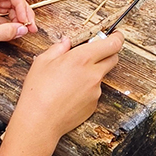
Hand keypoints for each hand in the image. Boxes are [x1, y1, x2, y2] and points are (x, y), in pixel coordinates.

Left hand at [0, 0, 37, 64]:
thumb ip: (6, 31)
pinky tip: (16, 33)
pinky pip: (4, 19)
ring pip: (10, 9)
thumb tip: (24, 29)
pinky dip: (11, 25)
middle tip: (30, 28)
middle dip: (24, 13)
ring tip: (25, 31)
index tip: (26, 21)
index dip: (22, 5)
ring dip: (19, 20)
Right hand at [8, 30, 123, 143]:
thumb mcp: (43, 61)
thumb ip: (58, 48)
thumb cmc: (38, 91)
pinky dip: (86, 89)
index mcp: (82, 58)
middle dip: (107, 53)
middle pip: (113, 58)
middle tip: (92, 53)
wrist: (39, 121)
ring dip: (93, 73)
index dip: (117, 37)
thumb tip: (67, 42)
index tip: (115, 34)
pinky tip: (69, 94)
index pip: (112, 44)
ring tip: (69, 80)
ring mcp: (96, 91)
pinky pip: (94, 91)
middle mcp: (94, 74)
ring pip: (101, 76)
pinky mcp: (94, 105)